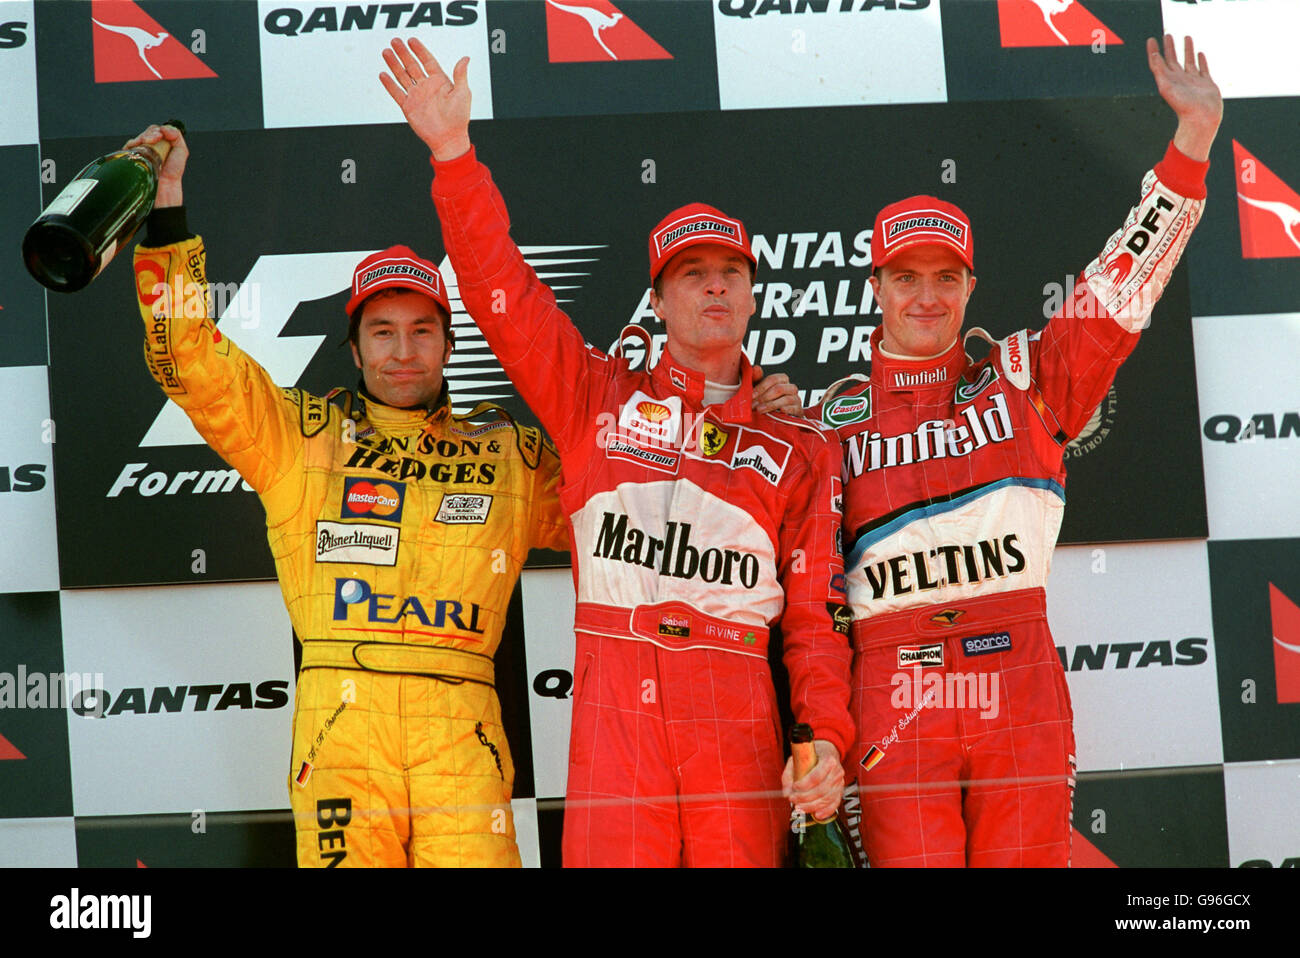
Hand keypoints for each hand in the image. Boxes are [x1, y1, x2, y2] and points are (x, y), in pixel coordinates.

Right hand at [123, 123, 186, 207]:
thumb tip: (165, 128)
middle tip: (155, 138)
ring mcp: (138, 154)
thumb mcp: (181, 151)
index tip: (162, 135)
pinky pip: (126, 147)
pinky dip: (132, 144)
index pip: (153, 131)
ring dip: (142, 137)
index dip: (157, 130)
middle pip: (145, 133)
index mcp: (159, 146)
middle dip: (150, 133)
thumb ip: (176, 136)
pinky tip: (139, 146)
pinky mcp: (130, 160)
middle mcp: (147, 149)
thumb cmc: (172, 174)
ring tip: (149, 142)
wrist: (166, 190)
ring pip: (135, 138)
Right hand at [380, 38, 471, 160]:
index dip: (420, 50)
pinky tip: (383, 74)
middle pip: (412, 65)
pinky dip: (389, 84)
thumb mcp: (463, 93)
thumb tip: (465, 59)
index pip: (427, 61)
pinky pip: (397, 93)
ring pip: (402, 76)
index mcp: (440, 82)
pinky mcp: (408, 107)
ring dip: (394, 64)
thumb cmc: (459, 118)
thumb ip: (461, 75)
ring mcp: (417, 96)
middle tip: (395, 41)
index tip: (412, 40)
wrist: (449, 139)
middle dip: (403, 53)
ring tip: (386, 52)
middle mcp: (427, 87)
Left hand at [751, 365, 802, 415]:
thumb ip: (757, 379)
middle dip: (764, 397)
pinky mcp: (799, 410)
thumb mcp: (760, 390)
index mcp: (782, 380)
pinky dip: (786, 410)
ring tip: (760, 410)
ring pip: (786, 399)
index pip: (773, 379)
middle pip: (779, 388)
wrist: (779, 417)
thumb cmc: (768, 401)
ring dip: (771, 405)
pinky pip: (794, 409)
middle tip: (753, 405)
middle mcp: (790, 388)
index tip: (752, 395)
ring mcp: (796, 399)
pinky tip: (777, 412)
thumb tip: (756, 368)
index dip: (761, 387)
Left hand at [781, 738, 844, 821]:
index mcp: (828, 760)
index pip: (816, 777)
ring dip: (812, 806)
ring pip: (827, 799)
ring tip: (799, 807)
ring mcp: (840, 782)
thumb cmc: (812, 755)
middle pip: (821, 790)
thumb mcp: (798, 758)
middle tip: (793, 799)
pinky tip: (816, 815)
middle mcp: (837, 772)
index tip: (794, 787)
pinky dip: (826, 811)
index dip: (804, 785)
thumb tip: (786, 793)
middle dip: (805, 798)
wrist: (827, 752)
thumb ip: (789, 774)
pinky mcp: (840, 791)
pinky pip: (835, 804)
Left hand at [1147, 34, 1221, 161]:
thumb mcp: (1167, 86)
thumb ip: (1159, 71)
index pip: (1158, 63)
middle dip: (1170, 47)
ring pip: (1189, 61)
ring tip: (1186, 37)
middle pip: (1173, 60)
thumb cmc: (1183, 106)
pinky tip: (1200, 53)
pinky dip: (1201, 60)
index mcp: (1168, 81)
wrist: (1201, 119)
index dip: (1154, 51)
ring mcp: (1193, 81)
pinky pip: (1203, 68)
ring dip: (1187, 50)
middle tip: (1167, 35)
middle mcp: (1179, 80)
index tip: (1151, 40)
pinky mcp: (1206, 84)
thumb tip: (1153, 56)